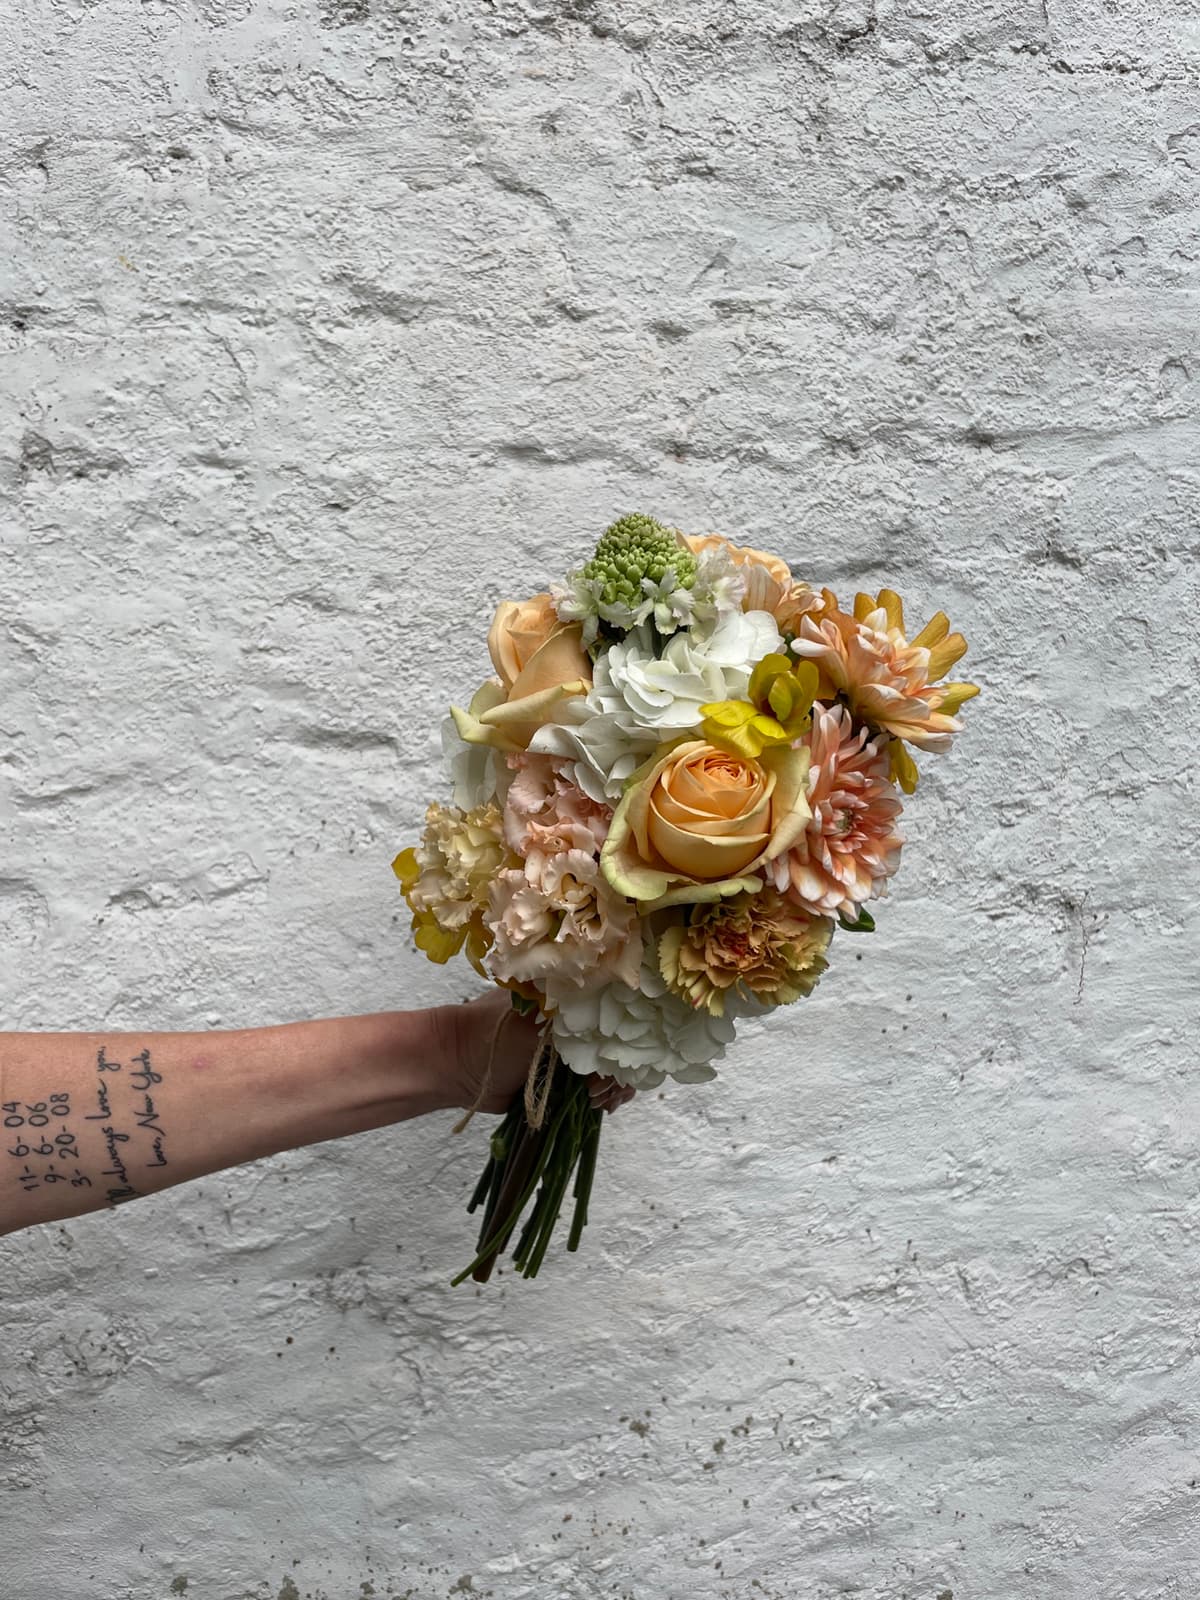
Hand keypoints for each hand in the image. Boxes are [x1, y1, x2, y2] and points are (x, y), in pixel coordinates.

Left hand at [435, 990, 635, 1117]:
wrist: (456, 1066)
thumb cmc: (494, 1033)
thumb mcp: (538, 1020)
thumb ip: (576, 1024)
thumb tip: (617, 1037)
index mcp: (573, 1004)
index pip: (619, 1020)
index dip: (626, 1042)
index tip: (614, 1062)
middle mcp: (577, 1029)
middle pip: (619, 1049)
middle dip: (620, 1072)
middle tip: (603, 1089)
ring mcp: (571, 1058)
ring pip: (610, 1075)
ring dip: (613, 1089)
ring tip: (598, 1101)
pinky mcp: (563, 1085)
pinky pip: (593, 1093)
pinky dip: (602, 1101)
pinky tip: (600, 1108)